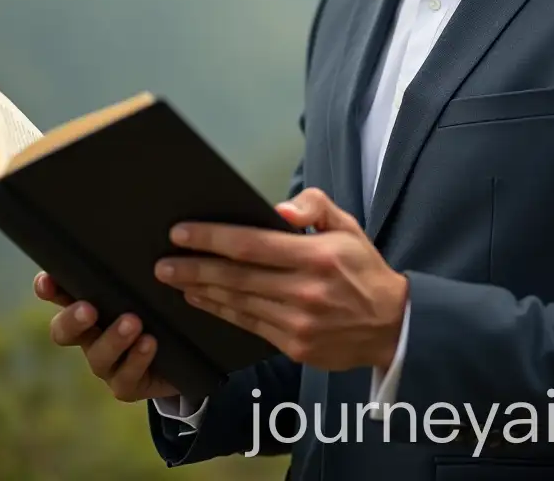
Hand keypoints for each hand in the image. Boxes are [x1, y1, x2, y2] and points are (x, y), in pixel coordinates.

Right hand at [34, 271, 178, 400]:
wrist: (188, 352)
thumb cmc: (162, 305)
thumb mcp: (151, 281)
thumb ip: (139, 261)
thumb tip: (147, 219)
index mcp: (91, 304)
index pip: (61, 293)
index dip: (50, 288)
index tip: (47, 280)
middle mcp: (91, 334)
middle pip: (64, 331)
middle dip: (73, 319)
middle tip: (89, 308)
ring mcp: (107, 362)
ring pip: (97, 356)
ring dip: (113, 337)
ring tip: (133, 321)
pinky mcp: (127, 384)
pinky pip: (125, 378)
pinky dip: (136, 360)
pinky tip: (150, 343)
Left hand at [155, 187, 407, 372]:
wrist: (391, 324)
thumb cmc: (362, 268)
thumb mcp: (347, 225)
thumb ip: (315, 206)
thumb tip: (279, 210)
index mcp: (317, 256)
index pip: (252, 245)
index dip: (212, 239)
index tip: (181, 233)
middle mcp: (305, 291)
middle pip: (236, 277)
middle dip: (194, 269)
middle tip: (162, 263)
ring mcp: (298, 323)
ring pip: (237, 304)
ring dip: (200, 291)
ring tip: (174, 280)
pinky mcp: (295, 346)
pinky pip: (248, 325)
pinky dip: (221, 312)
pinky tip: (202, 301)